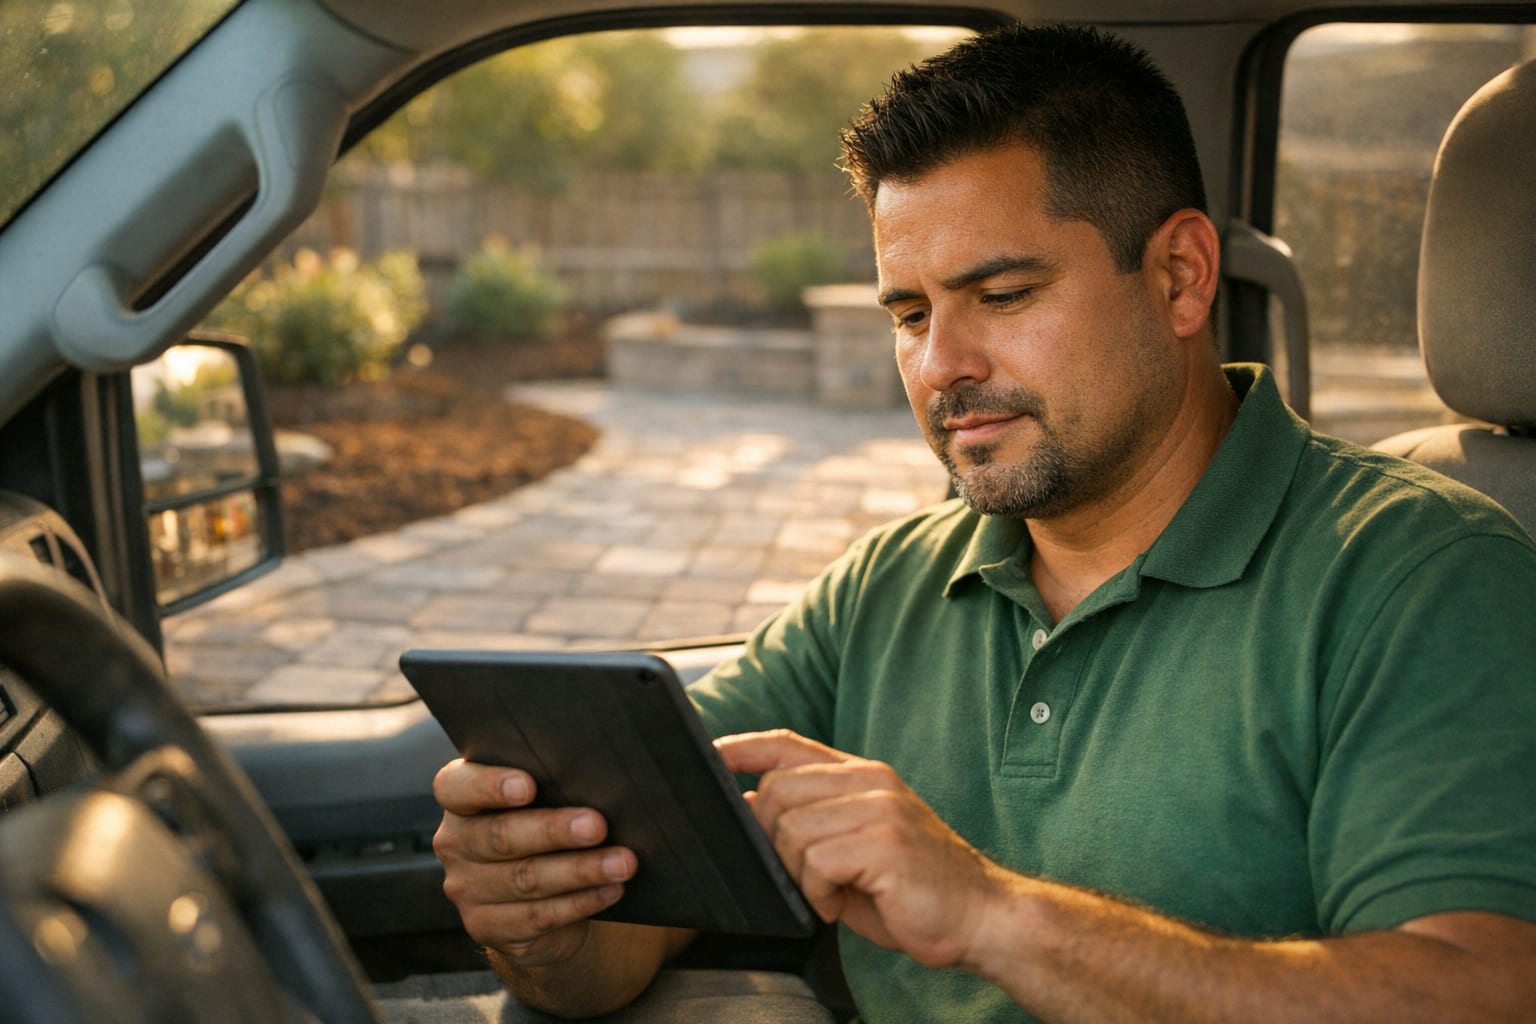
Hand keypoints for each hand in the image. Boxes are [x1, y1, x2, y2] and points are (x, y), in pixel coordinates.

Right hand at [431, 758, 636, 967]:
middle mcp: (455, 843)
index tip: (529, 785)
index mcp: (459, 799)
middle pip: (500, 835)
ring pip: (526, 879)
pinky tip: (611, 890)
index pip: (456, 787)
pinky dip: (581, 902)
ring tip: (622, 862)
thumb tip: (598, 779)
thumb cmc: (544, 824)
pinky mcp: (488, 927)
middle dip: (554, 830)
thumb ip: (550, 784)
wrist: (537, 893)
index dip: (489, 785)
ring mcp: (466, 889)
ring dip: (580, 870)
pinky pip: (538, 916)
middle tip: (597, 826)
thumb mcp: (540, 799)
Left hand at [715, 729, 1007, 969]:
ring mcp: (879, 808)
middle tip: (804, 875)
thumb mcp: (854, 844)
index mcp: (863, 775)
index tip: (712, 757)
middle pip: (776, 790)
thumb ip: (809, 819)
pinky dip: (818, 892)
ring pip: (791, 829)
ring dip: (800, 874)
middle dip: (772, 840)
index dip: (743, 747)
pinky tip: (841, 903)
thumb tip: (750, 803)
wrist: (980, 915)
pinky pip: (815, 862)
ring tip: (832, 892)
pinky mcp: (885, 842)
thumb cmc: (913, 889)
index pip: (787, 743)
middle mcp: (871, 781)